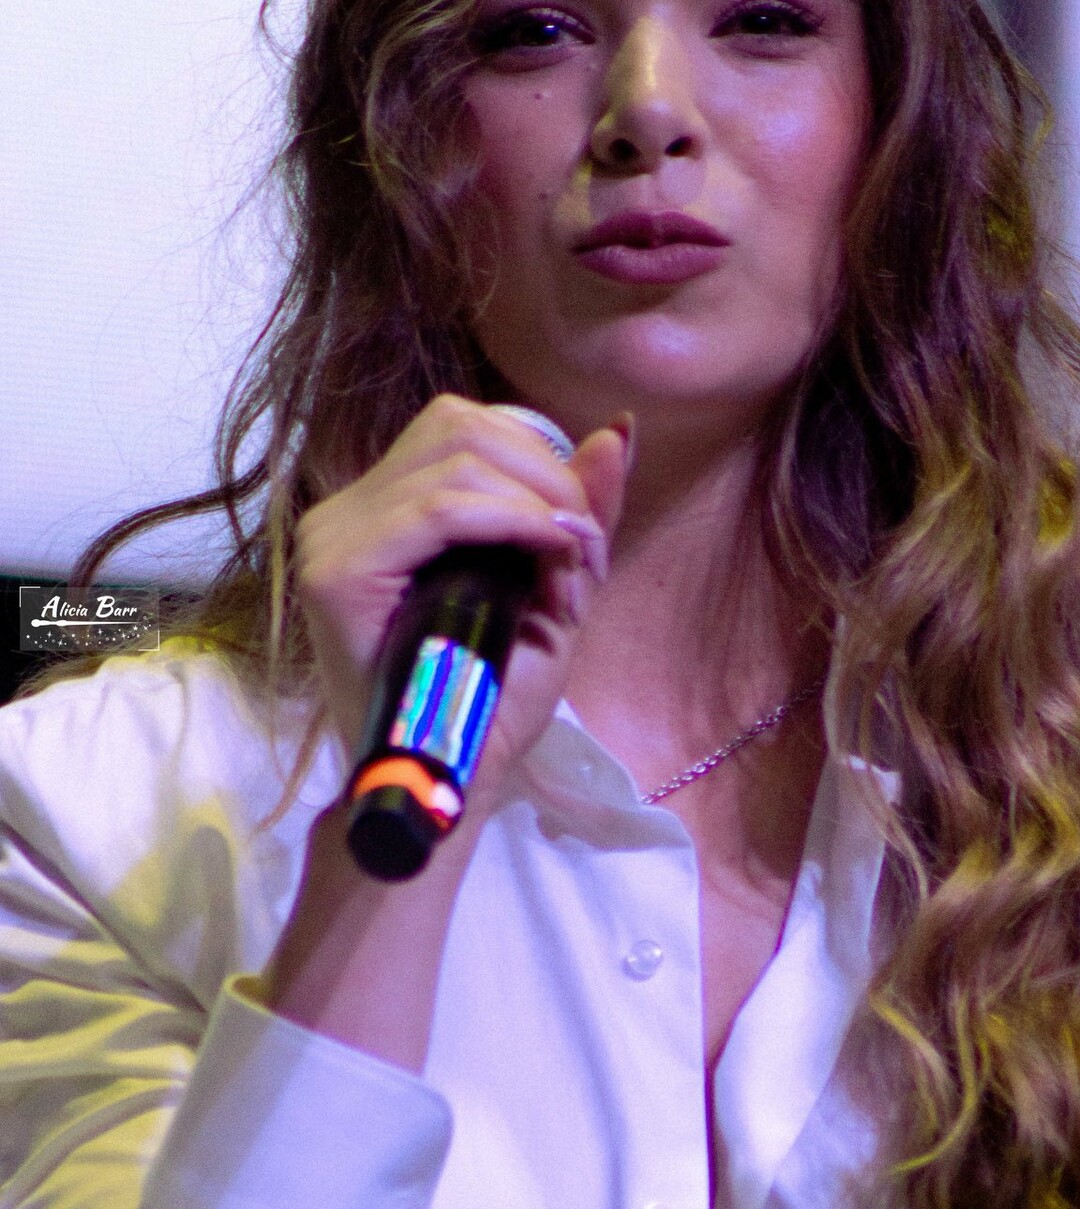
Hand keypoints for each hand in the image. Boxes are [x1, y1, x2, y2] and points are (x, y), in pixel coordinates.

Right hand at [294, 395, 629, 781]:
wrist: (451, 781)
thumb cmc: (492, 698)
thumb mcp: (553, 590)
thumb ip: (580, 512)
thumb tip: (616, 430)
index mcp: (386, 506)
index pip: (461, 426)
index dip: (537, 457)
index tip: (579, 526)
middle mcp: (347, 510)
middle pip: (459, 427)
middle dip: (545, 475)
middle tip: (581, 543)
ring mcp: (334, 539)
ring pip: (454, 459)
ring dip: (536, 500)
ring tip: (565, 559)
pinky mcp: (338, 575)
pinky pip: (434, 510)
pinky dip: (508, 519)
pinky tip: (543, 550)